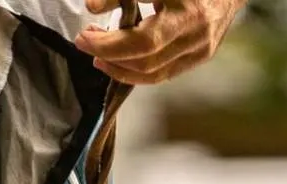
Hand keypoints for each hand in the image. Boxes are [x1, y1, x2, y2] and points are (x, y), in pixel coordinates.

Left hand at [75, 0, 245, 85]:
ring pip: (154, 70)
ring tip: (98, 56)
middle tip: (85, 43)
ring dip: (120, 67)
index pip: (142, 31)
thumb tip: (93, 7)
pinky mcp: (201, 57)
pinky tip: (119, 65)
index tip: (86, 30)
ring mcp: (201, 46)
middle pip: (147, 52)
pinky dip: (138, 73)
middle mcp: (195, 27)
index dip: (111, 37)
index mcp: (184, 4)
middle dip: (110, 52)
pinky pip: (164, 74)